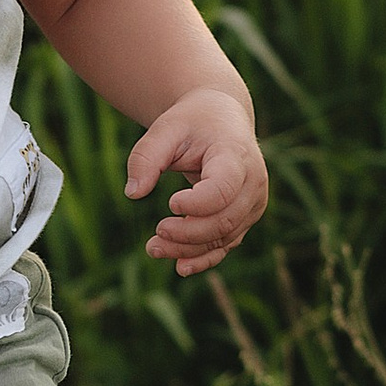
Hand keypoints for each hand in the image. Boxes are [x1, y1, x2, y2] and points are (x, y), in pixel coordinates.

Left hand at [126, 90, 266, 275]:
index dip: (198, 204)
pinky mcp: (244, 217)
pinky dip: (203, 258)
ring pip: (225, 238)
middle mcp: (253, 182)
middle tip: (156, 233)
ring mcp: (252, 203)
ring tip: (153, 248)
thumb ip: (146, 157)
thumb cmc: (192, 122)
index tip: (170, 202)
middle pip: (224, 221)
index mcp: (236, 155)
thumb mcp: (165, 129)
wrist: (220, 118)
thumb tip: (132, 194)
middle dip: (188, 234)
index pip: (223, 190)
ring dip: (189, 250)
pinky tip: (179, 266)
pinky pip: (226, 244)